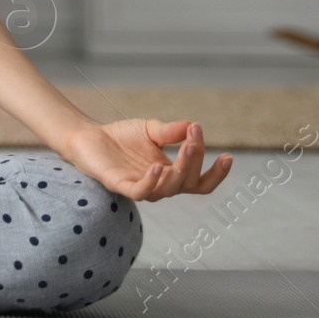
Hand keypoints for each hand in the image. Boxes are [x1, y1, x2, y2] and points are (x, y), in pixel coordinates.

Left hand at [65, 119, 231, 201]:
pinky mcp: (121, 186)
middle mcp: (159, 185)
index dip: (216, 175)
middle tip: (196, 137)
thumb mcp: (152, 129)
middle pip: (187, 183)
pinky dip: (152, 182)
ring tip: (187, 146)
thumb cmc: (122, 137)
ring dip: (180, 169)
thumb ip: (172, 131)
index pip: (199, 182)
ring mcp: (141, 187)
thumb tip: (194, 126)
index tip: (228, 156)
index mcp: (171, 174)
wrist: (90, 136)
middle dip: (196, 160)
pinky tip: (158, 167)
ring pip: (168, 189)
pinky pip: (140, 191)